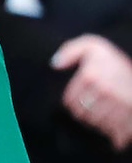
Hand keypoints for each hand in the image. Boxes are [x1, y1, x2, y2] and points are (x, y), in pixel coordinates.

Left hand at [51, 34, 131, 150]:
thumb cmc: (115, 60)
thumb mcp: (92, 45)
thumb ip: (70, 51)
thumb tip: (54, 64)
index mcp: (90, 76)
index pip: (69, 101)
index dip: (71, 102)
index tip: (76, 100)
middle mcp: (104, 91)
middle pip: (81, 114)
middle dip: (83, 112)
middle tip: (89, 107)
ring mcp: (119, 105)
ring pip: (96, 124)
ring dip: (96, 121)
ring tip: (100, 112)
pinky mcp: (131, 116)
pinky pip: (113, 132)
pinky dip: (112, 131)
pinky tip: (112, 121)